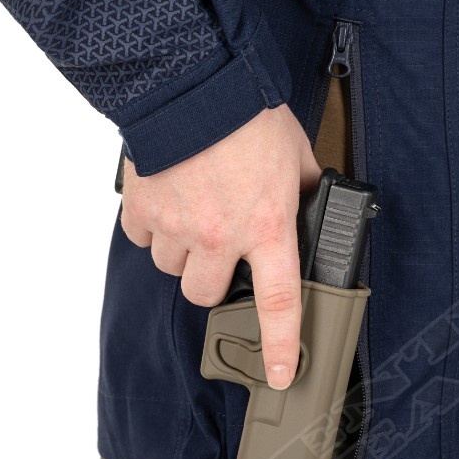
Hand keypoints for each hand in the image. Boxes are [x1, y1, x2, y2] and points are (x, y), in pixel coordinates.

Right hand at [120, 105, 321, 388]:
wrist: (195, 83)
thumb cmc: (250, 114)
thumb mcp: (298, 155)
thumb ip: (305, 190)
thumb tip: (316, 205)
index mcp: (268, 227)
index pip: (279, 303)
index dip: (279, 347)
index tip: (278, 375)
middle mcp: (221, 236)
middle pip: (205, 293)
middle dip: (211, 277)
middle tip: (219, 247)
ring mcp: (177, 225)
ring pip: (171, 268)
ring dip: (182, 249)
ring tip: (193, 210)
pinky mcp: (143, 209)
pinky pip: (142, 238)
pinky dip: (152, 227)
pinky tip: (168, 197)